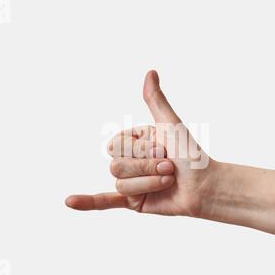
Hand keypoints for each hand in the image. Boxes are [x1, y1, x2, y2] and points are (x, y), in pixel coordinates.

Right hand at [66, 70, 216, 216]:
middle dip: (146, 165)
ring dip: (148, 181)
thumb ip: (155, 101)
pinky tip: (69, 202)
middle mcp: (129, 161)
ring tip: (168, 180)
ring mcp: (129, 182)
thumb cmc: (191, 155)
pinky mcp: (132, 202)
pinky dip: (86, 202)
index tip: (164, 148)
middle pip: (116, 164)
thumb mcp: (170, 125)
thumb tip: (150, 72)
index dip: (139, 148)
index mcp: (134, 142)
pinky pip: (105, 201)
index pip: (116, 144)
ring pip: (120, 181)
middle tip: (169, 166)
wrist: (205, 187)